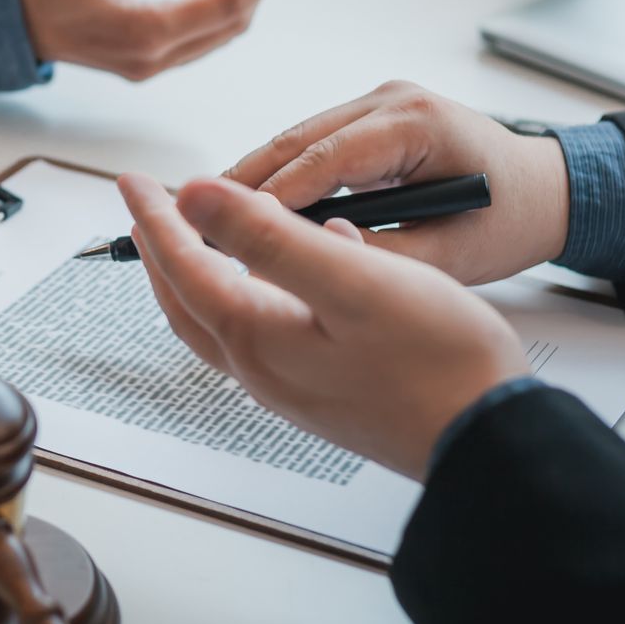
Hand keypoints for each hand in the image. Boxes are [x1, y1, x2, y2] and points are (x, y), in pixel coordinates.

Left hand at [119, 173, 530, 478]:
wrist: (492, 443)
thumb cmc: (436, 362)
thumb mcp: (350, 281)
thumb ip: (266, 237)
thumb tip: (193, 198)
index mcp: (258, 337)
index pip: (184, 265)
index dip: (156, 216)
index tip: (132, 180)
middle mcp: (265, 369)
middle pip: (189, 301)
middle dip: (162, 252)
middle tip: (147, 210)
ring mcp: (296, 386)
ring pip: (224, 321)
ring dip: (202, 276)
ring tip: (200, 238)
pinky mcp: (329, 391)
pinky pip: (267, 334)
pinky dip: (255, 295)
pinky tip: (298, 271)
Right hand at [224, 81, 569, 283]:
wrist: (547, 190)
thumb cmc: (509, 220)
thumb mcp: (450, 256)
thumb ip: (380, 255)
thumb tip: (311, 259)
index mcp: (417, 123)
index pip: (326, 156)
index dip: (271, 194)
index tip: (227, 227)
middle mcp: (393, 99)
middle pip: (297, 138)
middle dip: (244, 182)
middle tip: (193, 220)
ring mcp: (379, 101)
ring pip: (296, 136)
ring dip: (254, 176)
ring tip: (206, 216)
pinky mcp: (370, 115)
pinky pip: (311, 142)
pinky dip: (279, 173)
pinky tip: (247, 206)